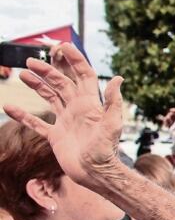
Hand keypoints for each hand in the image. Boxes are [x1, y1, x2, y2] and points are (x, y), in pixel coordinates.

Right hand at [2, 43, 123, 184]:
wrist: (95, 174)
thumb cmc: (106, 151)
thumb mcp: (112, 124)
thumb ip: (113, 102)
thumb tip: (118, 79)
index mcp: (90, 104)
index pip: (83, 76)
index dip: (75, 60)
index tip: (63, 46)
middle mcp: (77, 110)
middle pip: (61, 83)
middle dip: (48, 70)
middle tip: (31, 61)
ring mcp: (66, 122)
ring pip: (49, 97)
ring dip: (37, 85)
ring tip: (22, 74)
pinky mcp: (56, 136)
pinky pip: (37, 123)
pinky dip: (23, 116)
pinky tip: (8, 108)